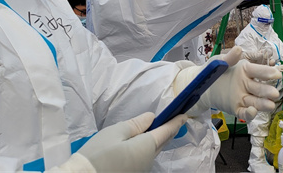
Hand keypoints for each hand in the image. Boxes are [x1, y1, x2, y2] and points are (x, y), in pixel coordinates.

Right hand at [54, 112, 187, 172]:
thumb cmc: (98, 154)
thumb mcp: (116, 132)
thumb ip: (136, 124)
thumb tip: (152, 118)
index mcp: (147, 147)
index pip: (167, 131)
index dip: (176, 121)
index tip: (184, 114)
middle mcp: (148, 161)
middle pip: (161, 142)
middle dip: (167, 130)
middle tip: (171, 118)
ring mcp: (141, 170)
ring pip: (152, 151)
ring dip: (154, 139)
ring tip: (151, 127)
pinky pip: (143, 158)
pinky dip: (144, 148)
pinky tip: (136, 143)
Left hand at [175, 46, 280, 121]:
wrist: (201, 85)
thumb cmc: (213, 70)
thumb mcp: (219, 62)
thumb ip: (229, 58)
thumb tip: (238, 49)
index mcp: (245, 70)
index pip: (258, 71)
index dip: (267, 72)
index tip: (276, 73)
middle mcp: (247, 84)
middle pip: (260, 88)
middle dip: (268, 91)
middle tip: (275, 93)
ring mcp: (242, 97)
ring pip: (256, 101)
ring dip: (263, 104)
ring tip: (270, 105)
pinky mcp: (236, 108)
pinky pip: (244, 112)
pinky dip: (249, 113)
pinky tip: (252, 111)